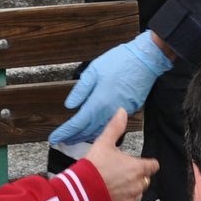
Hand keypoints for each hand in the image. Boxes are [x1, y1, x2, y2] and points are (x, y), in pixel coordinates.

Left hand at [51, 31, 172, 144]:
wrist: (145, 59)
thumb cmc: (121, 61)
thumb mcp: (94, 71)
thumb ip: (81, 90)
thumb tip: (70, 104)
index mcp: (98, 101)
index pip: (78, 123)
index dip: (66, 132)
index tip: (56, 137)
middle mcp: (109, 111)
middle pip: (88, 130)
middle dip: (74, 137)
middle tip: (63, 141)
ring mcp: (121, 112)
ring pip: (101, 130)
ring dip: (87, 136)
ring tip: (76, 138)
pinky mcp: (129, 110)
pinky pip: (111, 124)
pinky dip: (100, 129)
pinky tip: (95, 128)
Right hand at [84, 109, 158, 200]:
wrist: (83, 190)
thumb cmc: (94, 167)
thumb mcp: (104, 143)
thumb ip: (115, 128)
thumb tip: (122, 112)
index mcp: (137, 167)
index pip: (153, 165)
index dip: (147, 164)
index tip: (142, 163)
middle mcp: (138, 184)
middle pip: (145, 180)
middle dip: (136, 177)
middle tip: (122, 174)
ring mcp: (132, 199)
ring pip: (138, 195)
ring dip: (131, 192)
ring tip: (118, 187)